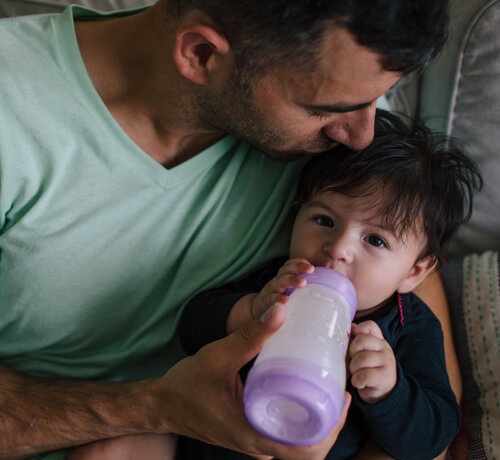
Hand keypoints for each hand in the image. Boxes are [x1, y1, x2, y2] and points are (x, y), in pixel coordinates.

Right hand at [149, 303, 349, 459]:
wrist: (162, 405)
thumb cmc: (187, 384)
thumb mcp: (219, 355)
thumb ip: (250, 334)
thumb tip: (282, 308)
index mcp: (254, 434)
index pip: (308, 449)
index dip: (335, 426)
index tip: (345, 395)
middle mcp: (258, 445)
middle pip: (310, 449)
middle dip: (333, 422)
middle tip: (341, 388)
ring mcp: (254, 444)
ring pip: (299, 444)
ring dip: (320, 422)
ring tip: (329, 389)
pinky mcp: (251, 435)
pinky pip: (285, 436)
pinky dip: (302, 421)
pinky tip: (304, 394)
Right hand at [249, 258, 313, 319]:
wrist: (258, 313)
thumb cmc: (279, 303)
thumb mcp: (291, 295)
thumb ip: (306, 292)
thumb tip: (333, 296)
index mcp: (284, 279)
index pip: (290, 266)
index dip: (299, 263)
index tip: (311, 266)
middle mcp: (277, 282)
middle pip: (286, 270)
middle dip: (298, 267)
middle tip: (311, 269)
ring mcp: (270, 291)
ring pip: (279, 282)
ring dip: (291, 280)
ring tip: (303, 283)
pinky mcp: (264, 303)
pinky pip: (270, 299)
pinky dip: (277, 299)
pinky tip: (285, 300)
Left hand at [348, 320, 396, 403]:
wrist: (384, 390)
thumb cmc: (368, 368)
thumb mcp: (363, 353)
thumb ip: (356, 341)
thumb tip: (352, 327)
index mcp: (377, 340)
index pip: (370, 326)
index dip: (358, 331)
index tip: (352, 341)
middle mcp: (384, 348)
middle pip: (362, 341)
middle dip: (351, 352)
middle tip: (352, 361)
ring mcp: (386, 362)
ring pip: (362, 359)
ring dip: (353, 368)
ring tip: (355, 373)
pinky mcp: (384, 377)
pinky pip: (365, 375)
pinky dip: (357, 380)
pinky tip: (358, 382)